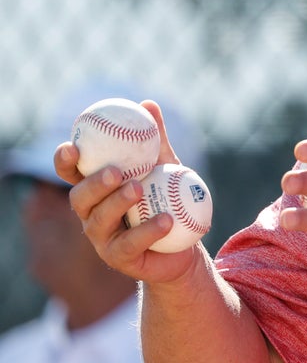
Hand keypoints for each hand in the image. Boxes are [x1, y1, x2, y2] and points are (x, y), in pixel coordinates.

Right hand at [53, 100, 203, 282]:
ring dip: (118, 203)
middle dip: (93, 183)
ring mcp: (103, 239)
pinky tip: (166, 219)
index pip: (72, 174)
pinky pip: (130, 244)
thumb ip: (155, 140)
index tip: (72, 147)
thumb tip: (148, 104)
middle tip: (114, 171)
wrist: (184, 242)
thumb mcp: (165, 166)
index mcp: (96, 189)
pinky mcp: (120, 259)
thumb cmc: (166, 198)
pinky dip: (148, 230)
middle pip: (80, 198)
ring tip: (138, 188)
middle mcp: (92, 214)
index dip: (65, 162)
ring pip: (100, 220)